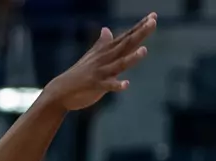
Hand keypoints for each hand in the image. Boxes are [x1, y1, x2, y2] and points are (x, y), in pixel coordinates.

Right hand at [38, 13, 154, 111]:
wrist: (62, 89)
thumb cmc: (80, 73)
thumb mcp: (93, 56)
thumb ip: (103, 43)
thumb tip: (107, 29)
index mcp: (107, 51)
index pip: (127, 36)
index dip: (140, 27)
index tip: (154, 16)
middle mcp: (105, 58)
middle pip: (126, 44)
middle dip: (140, 33)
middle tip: (153, 21)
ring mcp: (100, 71)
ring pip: (119, 63)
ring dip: (131, 57)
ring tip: (144, 50)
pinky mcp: (95, 85)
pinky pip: (108, 85)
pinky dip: (116, 84)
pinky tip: (126, 84)